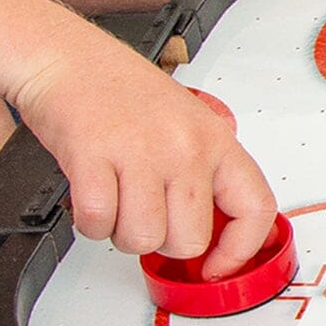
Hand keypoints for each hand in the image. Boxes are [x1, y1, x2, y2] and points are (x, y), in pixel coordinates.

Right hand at [7, 26, 278, 271]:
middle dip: (163, 242)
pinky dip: (89, 223)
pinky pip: (97, 223)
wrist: (69, 60)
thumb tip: (217, 229)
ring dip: (122, 233)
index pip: (255, 209)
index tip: (218, 265)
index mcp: (216, 141)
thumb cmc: (124, 92)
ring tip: (117, 201)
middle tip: (147, 216)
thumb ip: (207, 172)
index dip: (239, 250)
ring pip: (142, 239)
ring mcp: (140, 152)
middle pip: (189, 239)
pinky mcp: (93, 158)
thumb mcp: (189, 124)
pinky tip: (92, 197)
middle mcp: (184, 147)